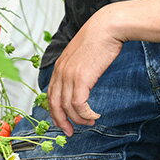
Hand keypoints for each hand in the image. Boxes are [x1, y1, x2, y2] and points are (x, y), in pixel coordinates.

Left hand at [47, 7, 124, 136]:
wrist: (107, 27)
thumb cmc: (100, 37)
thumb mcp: (82, 53)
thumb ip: (77, 66)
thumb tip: (82, 79)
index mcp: (60, 65)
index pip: (51, 93)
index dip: (55, 110)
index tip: (62, 120)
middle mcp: (61, 71)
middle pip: (54, 104)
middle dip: (61, 121)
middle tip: (69, 132)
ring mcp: (69, 75)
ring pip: (67, 107)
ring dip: (78, 120)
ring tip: (89, 123)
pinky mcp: (81, 79)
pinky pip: (79, 105)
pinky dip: (86, 115)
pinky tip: (94, 116)